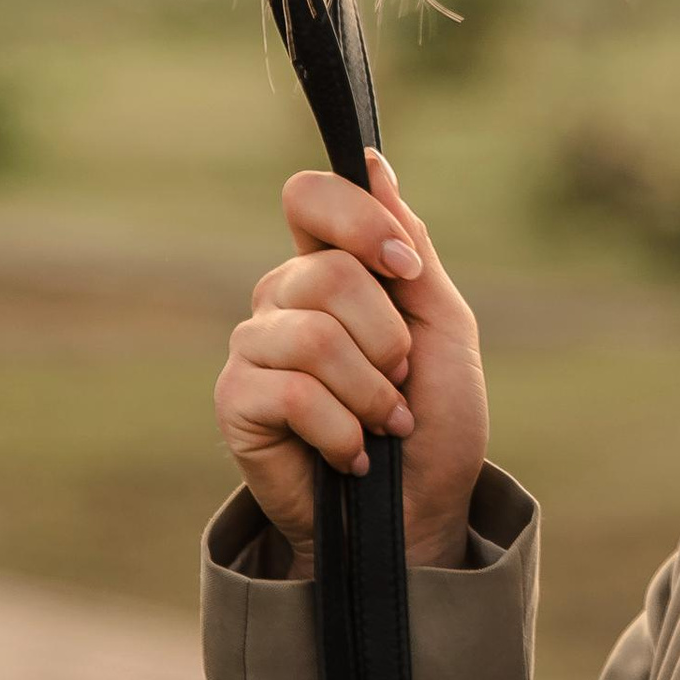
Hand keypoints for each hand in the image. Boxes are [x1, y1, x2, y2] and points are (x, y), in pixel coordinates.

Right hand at [215, 153, 489, 573]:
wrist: (418, 516)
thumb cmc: (434, 424)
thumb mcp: (443, 327)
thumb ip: (409, 247)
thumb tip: (373, 164)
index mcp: (329, 267)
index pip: (310, 197)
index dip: (360, 222)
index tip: (406, 269)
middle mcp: (282, 298)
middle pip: (325, 273)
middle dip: (387, 338)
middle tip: (402, 382)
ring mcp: (253, 349)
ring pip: (312, 335)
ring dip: (371, 392)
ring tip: (385, 426)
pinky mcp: (235, 402)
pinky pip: (289, 391)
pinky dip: (342, 429)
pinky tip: (352, 454)